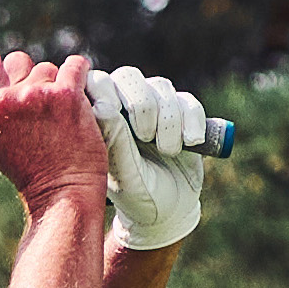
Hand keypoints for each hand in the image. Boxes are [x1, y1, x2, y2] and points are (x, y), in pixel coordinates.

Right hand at [0, 45, 108, 212]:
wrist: (62, 192)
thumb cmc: (30, 168)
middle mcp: (2, 100)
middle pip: (16, 60)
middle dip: (28, 77)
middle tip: (37, 110)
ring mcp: (34, 95)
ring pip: (47, 68)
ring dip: (55, 85)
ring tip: (57, 117)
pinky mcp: (66, 95)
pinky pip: (75, 66)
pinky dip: (80, 77)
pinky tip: (77, 99)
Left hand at [91, 67, 210, 251]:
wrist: (168, 210)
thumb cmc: (135, 194)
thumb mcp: (122, 175)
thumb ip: (114, 141)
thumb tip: (101, 106)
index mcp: (101, 115)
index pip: (96, 82)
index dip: (105, 91)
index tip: (113, 115)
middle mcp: (126, 103)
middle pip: (129, 77)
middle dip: (141, 105)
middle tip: (144, 137)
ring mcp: (156, 105)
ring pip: (161, 88)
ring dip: (168, 120)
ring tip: (168, 151)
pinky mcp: (184, 112)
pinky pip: (189, 103)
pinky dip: (192, 122)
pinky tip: (190, 143)